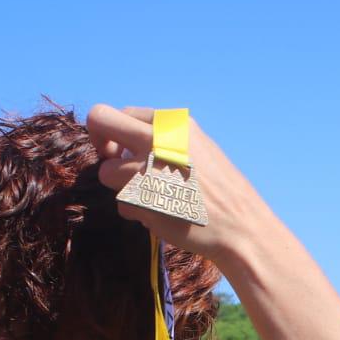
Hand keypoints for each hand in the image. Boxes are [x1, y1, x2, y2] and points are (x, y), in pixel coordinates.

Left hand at [87, 106, 282, 264]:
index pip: (122, 113)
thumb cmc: (219, 190)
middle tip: (111, 161)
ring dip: (121, 187)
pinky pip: (121, 205)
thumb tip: (125, 140)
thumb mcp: (198, 147)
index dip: (114, 132)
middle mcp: (157, 139)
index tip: (122, 149)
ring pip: (105, 172)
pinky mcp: (143, 201)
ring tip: (152, 198)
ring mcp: (147, 169)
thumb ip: (164, 139)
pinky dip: (136, 212)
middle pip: (99, 119)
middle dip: (98, 142)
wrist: (240, 226)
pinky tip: (162, 215)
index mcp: (173, 124)